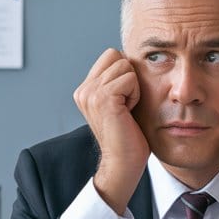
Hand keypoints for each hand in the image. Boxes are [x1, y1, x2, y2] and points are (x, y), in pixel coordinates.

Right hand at [73, 49, 150, 212]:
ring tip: (127, 109)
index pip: (111, 55)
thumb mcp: (119, 103)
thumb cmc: (128, 136)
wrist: (123, 163)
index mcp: (85, 89)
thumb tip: (130, 58)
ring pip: (124, 65)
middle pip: (117, 55)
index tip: (124, 100)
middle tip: (126, 104)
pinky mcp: (103, 98)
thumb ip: (117, 81)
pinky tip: (128, 113)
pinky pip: (130, 78)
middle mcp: (83, 90)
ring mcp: (91, 93)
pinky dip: (135, 94)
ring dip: (133, 87)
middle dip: (129, 77)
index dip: (125, 72)